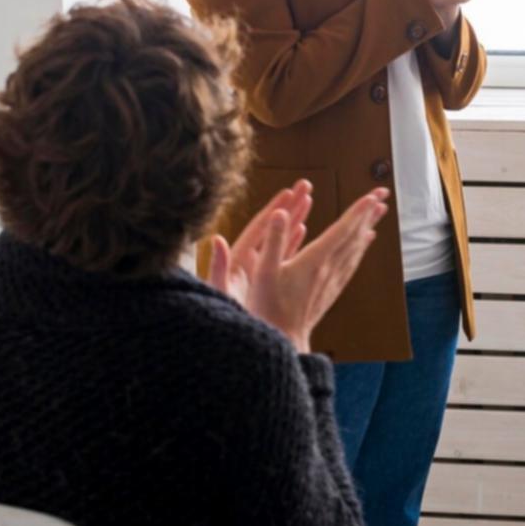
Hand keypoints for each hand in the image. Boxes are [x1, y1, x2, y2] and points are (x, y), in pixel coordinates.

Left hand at [208, 180, 313, 308]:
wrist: (226, 339)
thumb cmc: (222, 318)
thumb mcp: (220, 293)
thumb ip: (217, 267)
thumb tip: (215, 240)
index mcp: (239, 261)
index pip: (259, 228)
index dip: (274, 210)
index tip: (289, 191)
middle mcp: (248, 260)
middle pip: (271, 227)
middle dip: (288, 205)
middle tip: (304, 186)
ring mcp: (257, 269)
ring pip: (278, 238)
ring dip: (293, 218)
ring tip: (308, 200)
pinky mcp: (263, 280)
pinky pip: (282, 255)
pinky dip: (292, 240)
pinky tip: (303, 229)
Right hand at [210, 187, 390, 351]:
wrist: (284, 341)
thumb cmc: (268, 308)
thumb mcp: (262, 272)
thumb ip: (273, 240)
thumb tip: (278, 212)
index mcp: (314, 261)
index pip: (342, 229)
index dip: (359, 210)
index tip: (374, 195)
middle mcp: (329, 268)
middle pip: (354, 235)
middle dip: (368, 212)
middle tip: (383, 194)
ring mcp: (333, 280)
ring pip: (356, 248)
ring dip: (367, 226)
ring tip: (378, 212)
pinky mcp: (332, 289)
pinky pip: (351, 263)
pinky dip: (360, 248)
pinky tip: (364, 242)